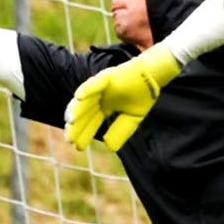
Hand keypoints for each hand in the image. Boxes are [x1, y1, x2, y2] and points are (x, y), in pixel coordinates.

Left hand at [64, 45, 180, 151]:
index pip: (91, 123)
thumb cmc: (143, 95)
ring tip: (70, 122)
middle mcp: (99, 98)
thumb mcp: (132, 119)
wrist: (154, 76)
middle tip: (70, 140)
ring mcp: (100, 87)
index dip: (84, 134)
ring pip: (85, 100)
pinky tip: (78, 98)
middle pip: (84, 114)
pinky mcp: (106, 77)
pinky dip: (86, 90)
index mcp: (104, 107)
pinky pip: (94, 84)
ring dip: (76, 110)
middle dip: (77, 127)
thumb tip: (109, 147)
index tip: (78, 147)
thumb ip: (120, 132)